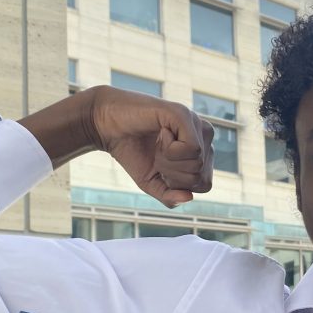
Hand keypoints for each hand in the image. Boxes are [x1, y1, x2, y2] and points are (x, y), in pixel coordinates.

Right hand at [19, 86, 214, 208]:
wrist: (107, 127)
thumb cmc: (132, 152)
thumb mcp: (152, 183)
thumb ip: (170, 196)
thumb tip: (189, 198)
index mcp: (202, 152)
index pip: (205, 185)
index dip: (180, 185)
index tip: (162, 169)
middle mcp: (204, 136)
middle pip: (200, 176)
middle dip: (172, 175)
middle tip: (156, 154)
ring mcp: (196, 123)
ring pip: (197, 163)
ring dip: (168, 161)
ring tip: (157, 142)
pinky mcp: (184, 114)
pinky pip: (191, 148)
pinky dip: (170, 149)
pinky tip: (160, 133)